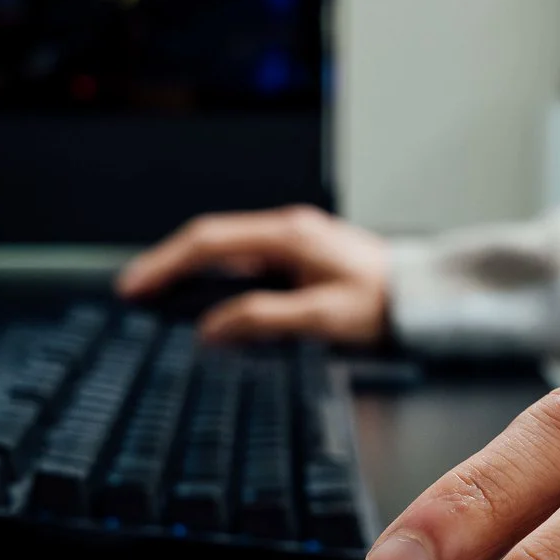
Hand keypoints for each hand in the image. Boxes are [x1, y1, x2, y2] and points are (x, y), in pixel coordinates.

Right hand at [116, 205, 391, 345]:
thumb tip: (212, 329)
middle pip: (210, 241)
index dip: (165, 263)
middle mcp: (287, 230)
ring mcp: (293, 242)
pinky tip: (203, 299)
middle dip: (167, 265)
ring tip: (157, 296)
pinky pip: (246, 262)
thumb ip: (265, 320)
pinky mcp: (300, 257)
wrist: (426, 299)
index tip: (135, 288)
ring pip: (226, 250)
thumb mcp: (325, 319)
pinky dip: (216, 278)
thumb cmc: (385, 307)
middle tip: (133, 293)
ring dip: (189, 270)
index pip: (208, 242)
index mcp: (288, 236)